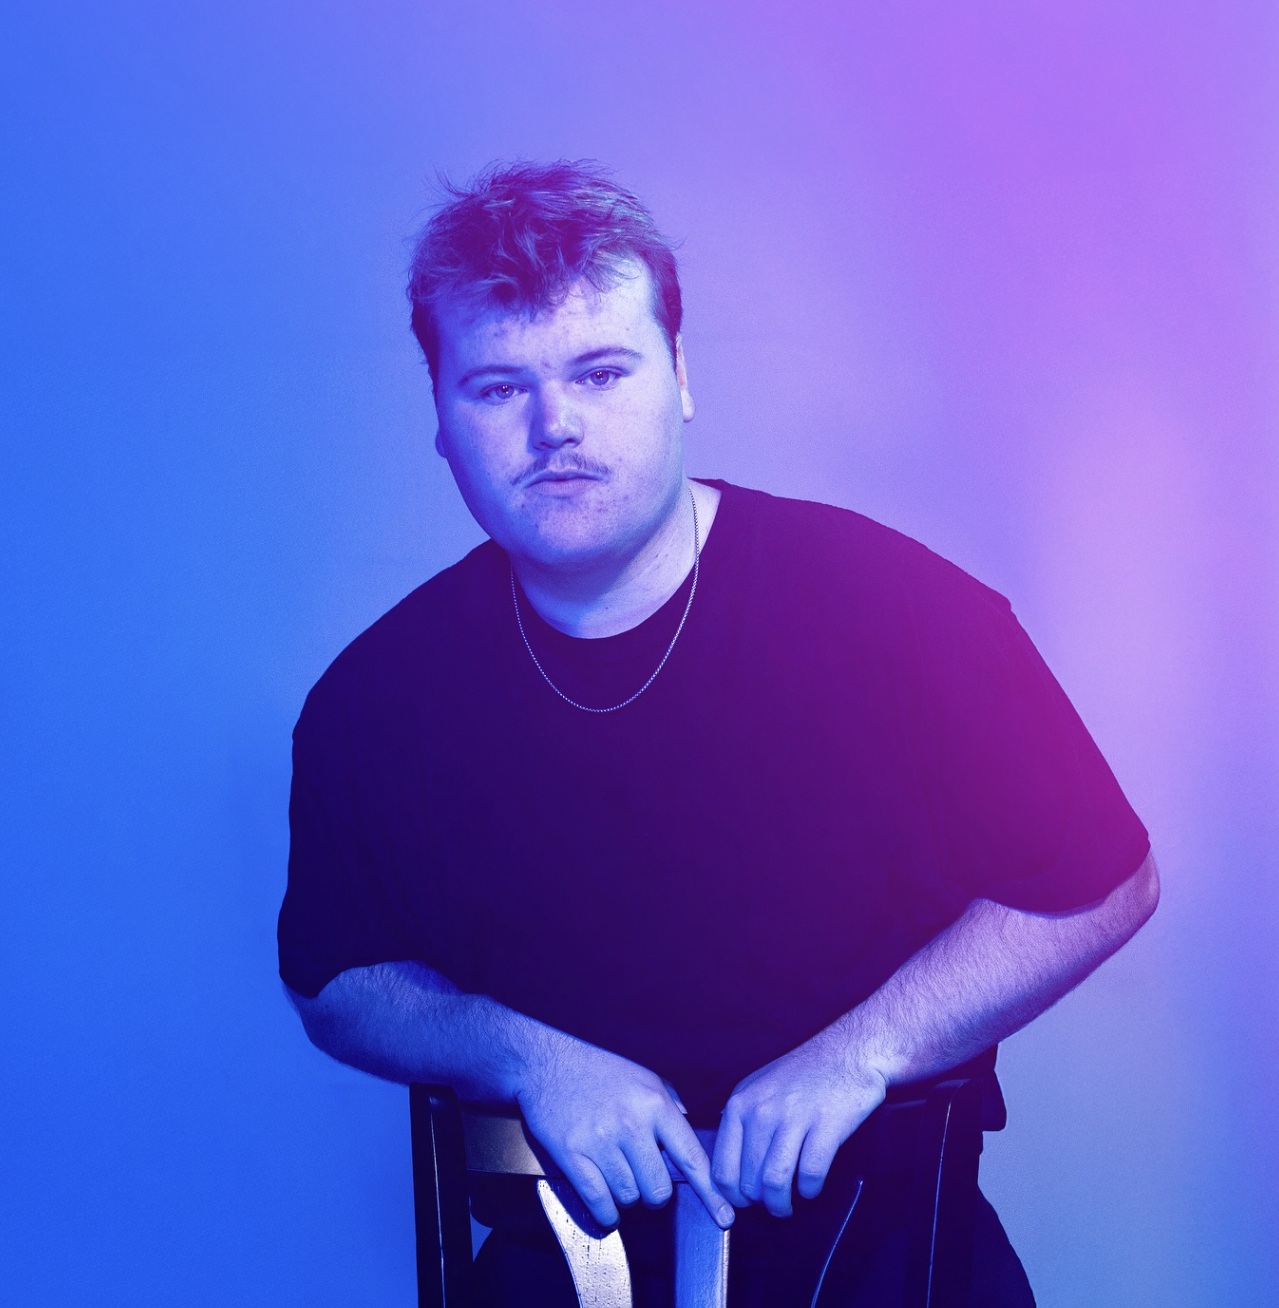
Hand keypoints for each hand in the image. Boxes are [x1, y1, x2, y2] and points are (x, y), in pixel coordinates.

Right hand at [516, 1037, 734, 1230]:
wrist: (548, 1061)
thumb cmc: (600, 1071)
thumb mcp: (644, 1078)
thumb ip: (669, 1109)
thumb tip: (688, 1141)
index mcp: (654, 1104)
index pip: (691, 1157)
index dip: (711, 1192)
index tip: (725, 1217)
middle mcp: (631, 1123)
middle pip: (658, 1189)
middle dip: (653, 1193)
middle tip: (642, 1178)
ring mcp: (600, 1140)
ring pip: (629, 1197)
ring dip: (626, 1197)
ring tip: (616, 1175)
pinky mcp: (572, 1154)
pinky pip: (599, 1202)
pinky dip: (606, 1213)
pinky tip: (606, 1205)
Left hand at [711, 1035, 885, 1216]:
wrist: (847, 1053)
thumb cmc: (803, 1074)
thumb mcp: (759, 1087)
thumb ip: (742, 1121)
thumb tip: (729, 1162)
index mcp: (740, 1103)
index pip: (723, 1168)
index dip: (734, 1196)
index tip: (745, 1202)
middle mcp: (761, 1111)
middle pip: (749, 1182)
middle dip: (760, 1203)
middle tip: (772, 1204)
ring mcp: (793, 1118)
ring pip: (775, 1183)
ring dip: (781, 1205)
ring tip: (788, 1205)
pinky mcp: (825, 1126)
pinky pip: (809, 1174)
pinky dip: (809, 1189)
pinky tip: (811, 1186)